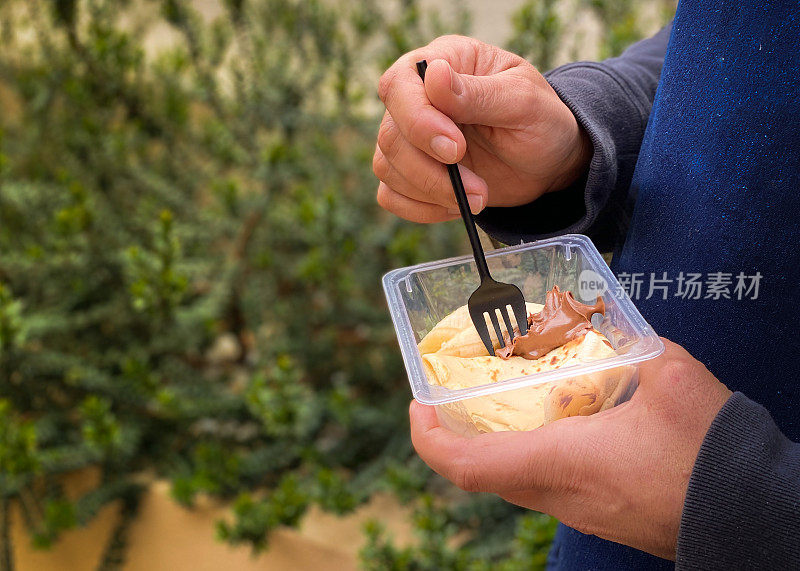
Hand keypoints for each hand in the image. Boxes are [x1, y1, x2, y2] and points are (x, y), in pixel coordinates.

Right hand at [374, 35, 591, 222]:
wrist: (549, 162)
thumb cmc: (541, 122)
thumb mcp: (523, 103)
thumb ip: (478, 94)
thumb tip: (435, 75)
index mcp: (444, 62)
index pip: (399, 85)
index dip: (419, 121)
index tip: (456, 150)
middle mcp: (417, 97)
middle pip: (390, 135)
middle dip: (432, 171)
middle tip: (478, 189)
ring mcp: (409, 137)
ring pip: (387, 167)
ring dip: (431, 192)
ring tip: (478, 197)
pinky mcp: (409, 172)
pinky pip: (391, 195)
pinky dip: (421, 209)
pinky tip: (456, 206)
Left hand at [409, 338, 731, 559]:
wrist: (752, 515)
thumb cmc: (709, 454)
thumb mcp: (670, 376)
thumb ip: (633, 342)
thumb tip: (611, 324)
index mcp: (561, 462)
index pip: (466, 465)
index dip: (428, 438)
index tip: (417, 405)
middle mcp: (560, 495)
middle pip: (483, 472)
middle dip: (457, 435)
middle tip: (456, 394)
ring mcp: (580, 511)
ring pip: (513, 480)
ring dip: (495, 443)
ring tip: (502, 399)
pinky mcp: (601, 514)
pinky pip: (545, 485)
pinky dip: (531, 452)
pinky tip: (558, 421)